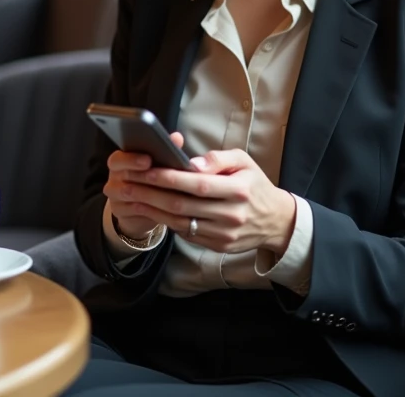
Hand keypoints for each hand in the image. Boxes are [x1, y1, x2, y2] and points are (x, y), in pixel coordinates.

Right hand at [104, 132, 188, 239]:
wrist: (139, 206)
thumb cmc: (150, 178)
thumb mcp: (157, 163)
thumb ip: (166, 148)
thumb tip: (177, 137)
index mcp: (119, 162)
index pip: (118, 158)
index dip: (131, 159)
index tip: (148, 160)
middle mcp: (113, 177)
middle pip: (121, 175)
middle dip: (142, 175)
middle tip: (160, 175)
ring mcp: (114, 196)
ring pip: (127, 194)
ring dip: (147, 192)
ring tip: (166, 192)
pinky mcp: (119, 212)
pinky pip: (133, 210)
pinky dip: (149, 208)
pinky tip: (164, 207)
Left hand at [118, 148, 296, 255]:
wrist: (275, 220)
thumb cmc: (254, 185)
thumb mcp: (244, 162)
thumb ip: (218, 158)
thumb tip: (191, 163)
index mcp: (238, 190)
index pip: (197, 184)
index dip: (170, 178)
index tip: (147, 170)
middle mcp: (231, 214)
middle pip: (183, 205)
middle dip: (151, 193)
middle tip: (129, 183)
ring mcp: (224, 234)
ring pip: (180, 222)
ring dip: (153, 209)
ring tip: (132, 196)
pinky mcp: (218, 246)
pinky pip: (186, 234)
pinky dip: (166, 221)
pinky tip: (150, 210)